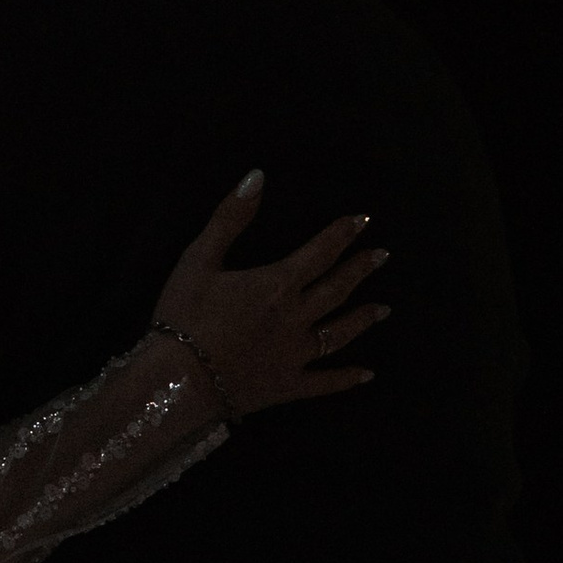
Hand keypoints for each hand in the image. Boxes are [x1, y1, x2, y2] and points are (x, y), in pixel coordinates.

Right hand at [149, 170, 388, 421]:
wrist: (178, 379)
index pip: (320, 253)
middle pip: (337, 289)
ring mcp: (296, 355)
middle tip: (383, 256)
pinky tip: (366, 375)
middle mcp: (296, 317)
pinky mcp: (288, 386)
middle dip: (360, 270)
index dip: (342, 234)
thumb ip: (230, 217)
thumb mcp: (199, 258)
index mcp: (277, 284)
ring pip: (339, 333)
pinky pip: (325, 383)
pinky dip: (347, 379)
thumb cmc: (184, 314)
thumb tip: (257, 176)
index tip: (363, 220)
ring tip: (384, 308)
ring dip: (363, 318)